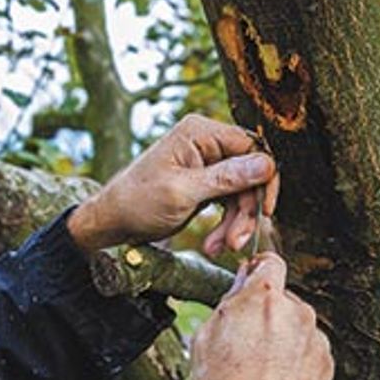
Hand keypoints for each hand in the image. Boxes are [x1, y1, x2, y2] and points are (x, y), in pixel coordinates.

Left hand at [67, 114, 279, 252]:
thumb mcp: (183, 192)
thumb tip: (267, 164)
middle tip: (235, 241)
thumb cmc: (137, 202)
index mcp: (199, 132)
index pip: (251, 147)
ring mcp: (206, 164)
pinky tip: (214, 243)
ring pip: (243, 192)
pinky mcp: (205, 184)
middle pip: (250, 173)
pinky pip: (230, 202)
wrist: (113, 223)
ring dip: (236, 223)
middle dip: (245, 211)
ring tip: (220, 247)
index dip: (264, 179)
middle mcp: (206, 143)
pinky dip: (226, 225)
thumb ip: (226, 178)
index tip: (265, 211)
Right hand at [190, 253, 332, 379]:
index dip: (260, 270)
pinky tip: (278, 378)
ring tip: (263, 366)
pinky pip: (310, 347)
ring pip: (298, 323)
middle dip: (268, 310)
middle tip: (248, 339)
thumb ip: (229, 300)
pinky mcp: (326, 361)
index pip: (271, 261)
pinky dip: (298, 356)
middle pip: (284, 297)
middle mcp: (296, 312)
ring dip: (284, 334)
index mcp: (263, 299)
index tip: (254, 280)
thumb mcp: (206, 336)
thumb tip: (243, 280)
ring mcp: (315, 338)